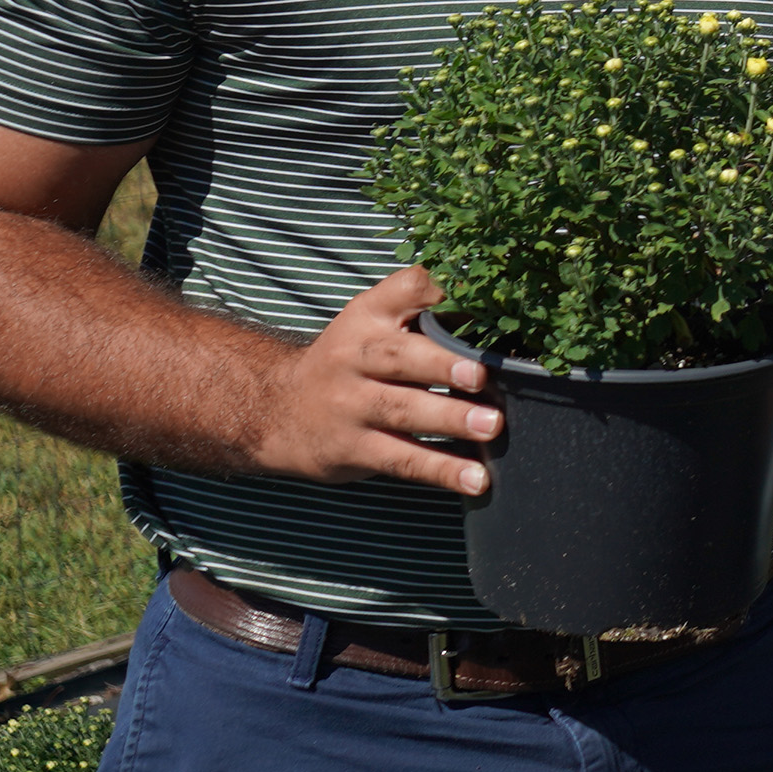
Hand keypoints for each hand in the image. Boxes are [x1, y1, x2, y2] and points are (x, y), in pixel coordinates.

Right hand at [244, 267, 500, 494]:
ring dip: (450, 419)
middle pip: (399, 357)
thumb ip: (422, 311)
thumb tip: (496, 319)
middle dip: (442, 365)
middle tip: (482, 376)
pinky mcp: (354, 449)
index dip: (431, 292)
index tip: (471, 301)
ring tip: (492, 426)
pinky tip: (475, 479)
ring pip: (402, 410)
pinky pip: (402, 460)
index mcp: (368, 317)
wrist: (276, 410)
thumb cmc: (350, 361)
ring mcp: (351, 405)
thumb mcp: (372, 322)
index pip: (401, 291)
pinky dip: (441, 470)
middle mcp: (355, 357)